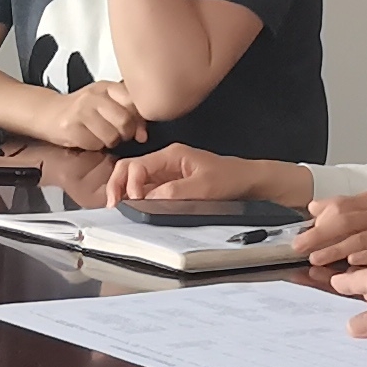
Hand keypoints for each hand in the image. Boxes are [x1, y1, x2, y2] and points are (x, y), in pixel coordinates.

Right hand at [32, 79, 148, 151]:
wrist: (49, 113)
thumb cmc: (83, 110)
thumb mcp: (107, 102)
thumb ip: (129, 113)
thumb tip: (143, 135)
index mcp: (107, 87)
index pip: (134, 101)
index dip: (139, 118)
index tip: (136, 126)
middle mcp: (94, 95)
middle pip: (125, 121)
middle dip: (125, 133)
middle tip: (118, 134)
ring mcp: (82, 110)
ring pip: (112, 135)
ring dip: (110, 142)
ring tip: (102, 135)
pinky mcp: (71, 126)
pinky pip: (95, 144)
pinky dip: (95, 146)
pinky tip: (89, 138)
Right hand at [109, 143, 299, 205]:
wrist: (250, 183)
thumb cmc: (231, 180)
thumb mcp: (203, 187)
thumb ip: (174, 193)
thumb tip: (147, 199)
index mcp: (171, 155)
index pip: (136, 166)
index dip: (128, 184)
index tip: (134, 202)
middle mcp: (165, 163)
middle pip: (128, 170)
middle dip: (118, 186)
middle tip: (115, 206)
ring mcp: (167, 175)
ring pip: (135, 181)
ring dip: (126, 194)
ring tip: (123, 210)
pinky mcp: (171, 187)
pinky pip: (147, 191)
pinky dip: (138, 200)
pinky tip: (138, 211)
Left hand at [302, 191, 366, 268]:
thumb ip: (350, 210)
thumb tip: (316, 209)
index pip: (339, 206)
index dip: (318, 218)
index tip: (299, 229)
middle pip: (342, 220)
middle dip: (318, 234)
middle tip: (297, 246)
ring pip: (358, 236)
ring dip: (335, 248)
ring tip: (315, 258)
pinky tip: (352, 261)